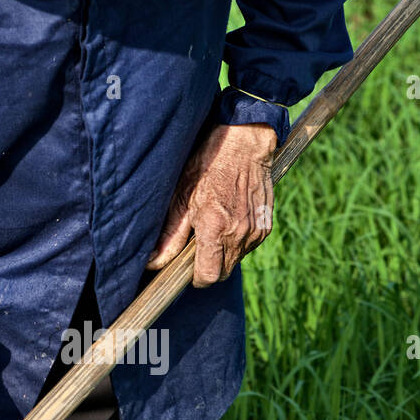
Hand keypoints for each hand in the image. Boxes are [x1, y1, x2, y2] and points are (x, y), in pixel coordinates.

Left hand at [146, 122, 275, 286]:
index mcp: (216, 228)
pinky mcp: (265, 227)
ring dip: (222, 253)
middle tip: (196, 245)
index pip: (209, 276)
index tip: (187, 268)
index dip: (196, 277)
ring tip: (213, 225)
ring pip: (235, 260)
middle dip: (208, 266)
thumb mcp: (181, 195)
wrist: (245, 142)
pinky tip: (229, 218)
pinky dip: (236, 241)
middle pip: (223, 273)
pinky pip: (247, 246)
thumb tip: (153, 262)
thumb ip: (169, 235)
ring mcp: (255, 231)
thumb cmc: (209, 163)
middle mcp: (239, 234)